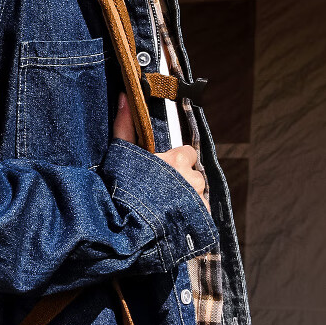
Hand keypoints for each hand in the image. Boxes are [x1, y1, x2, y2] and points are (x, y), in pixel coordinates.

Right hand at [113, 92, 210, 213]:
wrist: (130, 229)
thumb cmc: (124, 190)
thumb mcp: (122, 155)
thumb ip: (125, 125)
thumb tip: (125, 96)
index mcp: (179, 159)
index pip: (188, 154)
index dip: (174, 162)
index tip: (162, 172)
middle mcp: (194, 178)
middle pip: (194, 176)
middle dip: (182, 183)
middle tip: (161, 194)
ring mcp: (200, 201)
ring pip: (199, 196)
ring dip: (188, 201)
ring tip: (166, 212)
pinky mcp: (203, 222)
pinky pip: (201, 216)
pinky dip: (192, 219)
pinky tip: (173, 224)